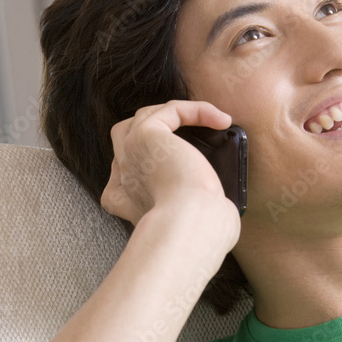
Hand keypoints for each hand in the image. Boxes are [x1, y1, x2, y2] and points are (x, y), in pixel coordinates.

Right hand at [100, 100, 242, 246]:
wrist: (191, 227)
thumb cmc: (199, 232)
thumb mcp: (190, 219)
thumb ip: (194, 206)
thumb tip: (220, 200)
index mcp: (125, 201)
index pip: (122, 172)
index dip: (147, 159)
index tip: (178, 164)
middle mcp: (123, 176)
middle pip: (125, 136)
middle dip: (153, 127)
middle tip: (186, 134)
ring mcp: (130, 154)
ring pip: (145, 117)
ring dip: (179, 114)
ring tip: (211, 120)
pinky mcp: (146, 135)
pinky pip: (170, 110)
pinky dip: (196, 109)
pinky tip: (220, 119)